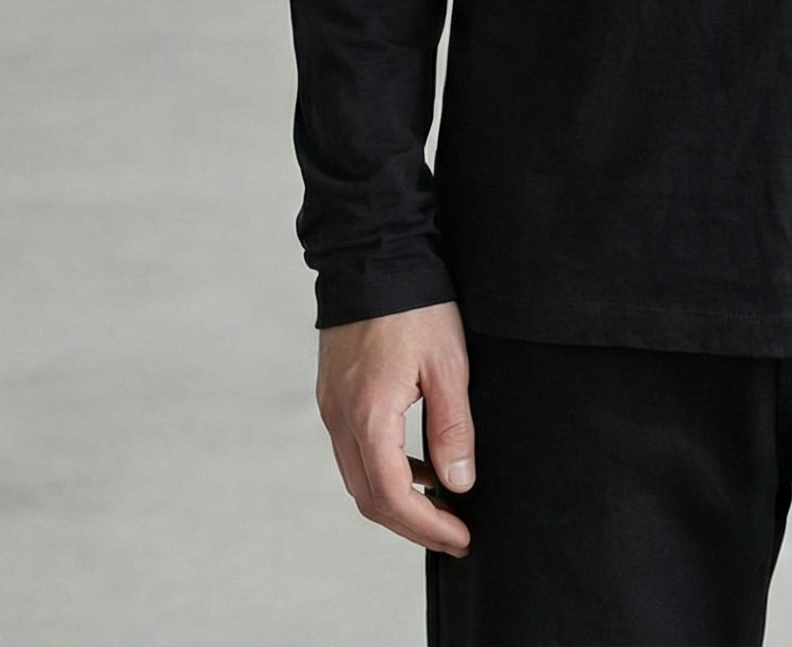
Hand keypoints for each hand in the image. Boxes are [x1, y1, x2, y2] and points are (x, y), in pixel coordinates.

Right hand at [316, 300, 476, 556]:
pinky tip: (416, 462)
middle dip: (411, 523)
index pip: (392, 497)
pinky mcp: (333, 393)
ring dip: (396, 498)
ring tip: (440, 502)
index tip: (460, 538)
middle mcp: (340, 418)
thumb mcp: (448, 364)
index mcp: (368, 416)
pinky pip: (353, 449)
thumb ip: (452, 428)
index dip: (427, 527)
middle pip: (369, 498)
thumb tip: (458, 483)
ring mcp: (331, 406)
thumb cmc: (414, 304)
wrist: (372, 253)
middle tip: (453, 533)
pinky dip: (383, 468)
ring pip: (358, 476)